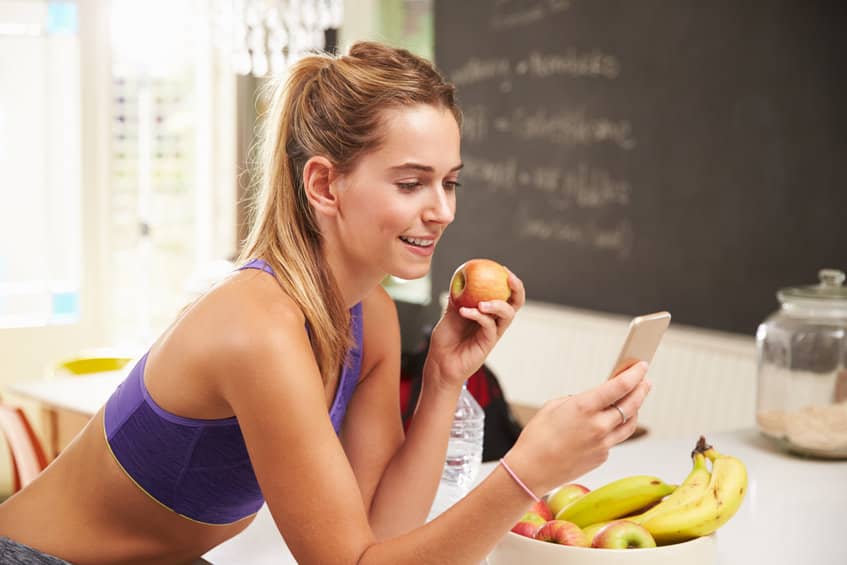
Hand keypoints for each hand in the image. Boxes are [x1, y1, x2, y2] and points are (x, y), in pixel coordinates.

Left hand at [424, 270, 524, 388]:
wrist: (439, 363)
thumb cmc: (445, 340)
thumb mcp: (449, 314)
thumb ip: (457, 299)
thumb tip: (458, 279)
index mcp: (488, 314)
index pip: (506, 296)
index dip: (509, 282)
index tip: (503, 268)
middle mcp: (494, 323)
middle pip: (515, 304)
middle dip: (516, 289)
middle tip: (508, 277)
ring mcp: (492, 334)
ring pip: (507, 316)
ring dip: (497, 304)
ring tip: (481, 302)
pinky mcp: (487, 344)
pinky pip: (489, 327)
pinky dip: (478, 316)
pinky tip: (464, 311)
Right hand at [504, 362, 651, 495]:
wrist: (531, 471)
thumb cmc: (537, 438)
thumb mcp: (553, 406)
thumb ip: (578, 400)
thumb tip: (594, 400)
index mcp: (584, 407)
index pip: (620, 387)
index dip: (635, 374)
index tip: (642, 366)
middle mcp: (598, 426)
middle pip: (632, 404)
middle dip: (641, 389)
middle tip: (645, 381)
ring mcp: (603, 444)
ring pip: (630, 424)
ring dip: (635, 409)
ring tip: (636, 399)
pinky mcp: (602, 457)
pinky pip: (615, 439)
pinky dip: (616, 428)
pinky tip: (611, 422)